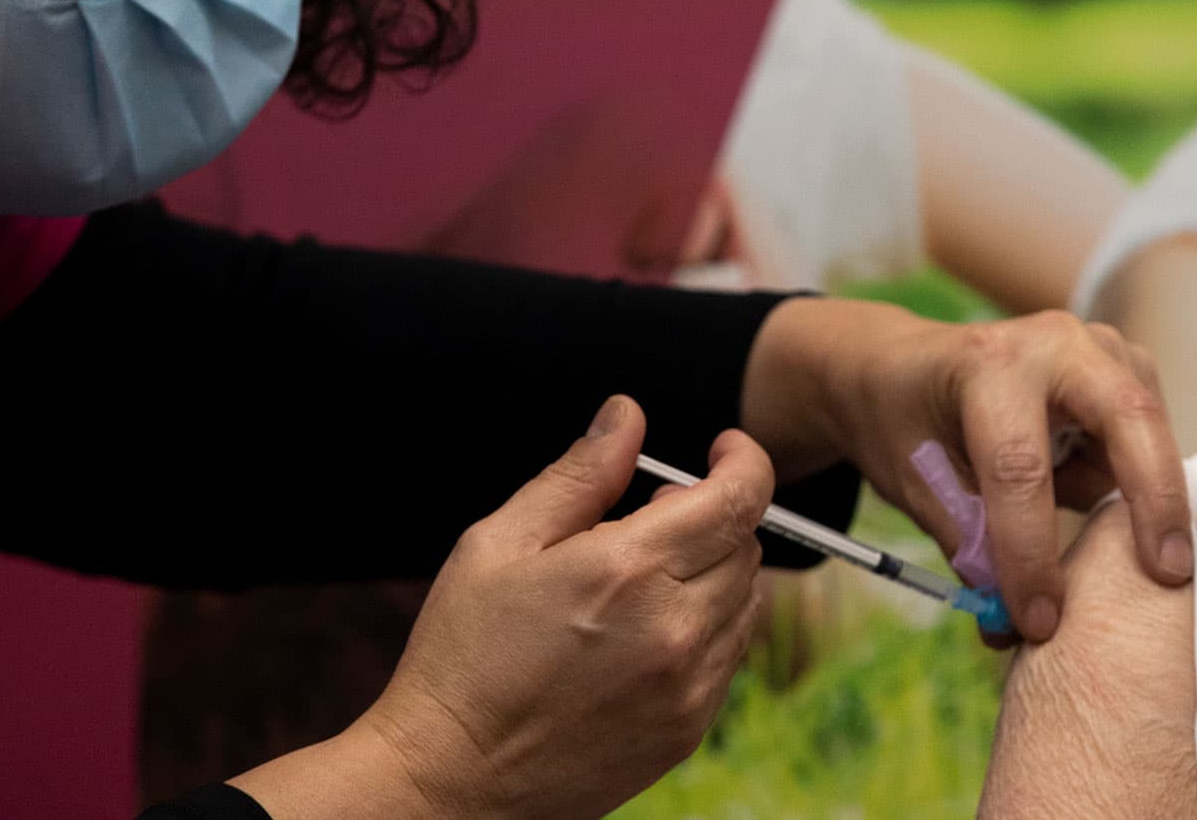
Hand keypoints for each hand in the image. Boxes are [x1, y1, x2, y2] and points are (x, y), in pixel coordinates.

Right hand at [233, 396, 772, 819]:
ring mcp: (688, 686)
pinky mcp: (689, 728)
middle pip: (747, 544)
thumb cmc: (463, 662)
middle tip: (650, 519)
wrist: (449, 779)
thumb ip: (578, 475)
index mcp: (628, 572)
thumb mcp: (498, 545)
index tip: (723, 450)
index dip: (743, 459)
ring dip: (715, 572)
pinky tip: (647, 631)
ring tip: (643, 580)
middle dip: (712, 515)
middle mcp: (674, 630)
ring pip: (747, 600)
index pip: (740, 496)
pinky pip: (731, 655)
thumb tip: (625, 418)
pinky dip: (708, 627)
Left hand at [741, 297, 1192, 643]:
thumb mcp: (920, 486)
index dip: (1031, 551)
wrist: (907, 367)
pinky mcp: (1126, 367)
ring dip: (1152, 494)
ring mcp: (1099, 347)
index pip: (1020, 468)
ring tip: (1145, 560)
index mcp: (987, 367)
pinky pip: (1153, 431)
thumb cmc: (910, 425)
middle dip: (1153, 498)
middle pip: (1127, 416)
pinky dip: (1145, 482)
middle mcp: (1053, 342)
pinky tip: (1132, 523)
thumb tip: (1013, 623)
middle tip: (1170, 573)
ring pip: (1151, 423)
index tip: (1040, 622)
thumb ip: (971, 547)